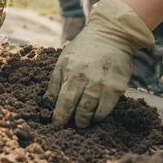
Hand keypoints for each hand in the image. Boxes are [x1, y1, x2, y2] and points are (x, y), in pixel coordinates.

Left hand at [43, 0, 153, 127]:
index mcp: (70, 72)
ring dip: (84, 120)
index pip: (62, 101)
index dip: (58, 117)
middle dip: (71, 121)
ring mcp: (102, 84)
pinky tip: (95, 113)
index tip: (55, 126)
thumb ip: (54, 82)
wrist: (110, 35)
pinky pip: (105, 111)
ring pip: (90, 113)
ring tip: (81, 120)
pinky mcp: (116, 88)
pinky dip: (98, 117)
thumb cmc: (83, 49)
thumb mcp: (63, 60)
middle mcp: (86, 79)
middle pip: (76, 110)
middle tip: (69, 125)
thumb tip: (46, 104)